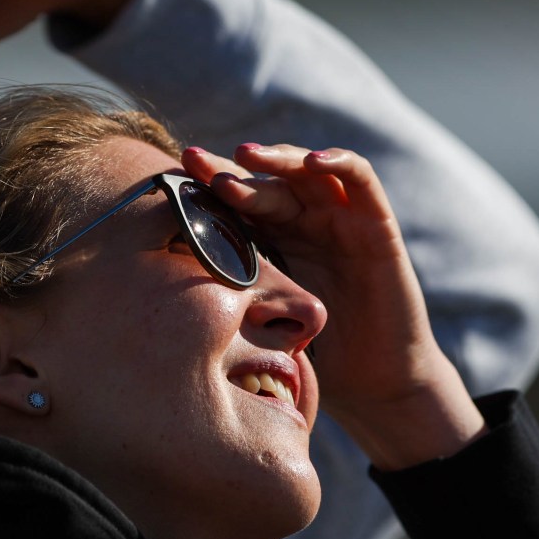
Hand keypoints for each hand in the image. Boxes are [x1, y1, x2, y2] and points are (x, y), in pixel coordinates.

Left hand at [183, 145, 485, 468]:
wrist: (374, 382)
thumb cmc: (319, 356)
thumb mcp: (262, 319)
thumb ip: (230, 294)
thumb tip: (161, 292)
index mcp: (277, 240)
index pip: (239, 201)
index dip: (208, 183)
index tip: (174, 176)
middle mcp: (307, 222)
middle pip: (266, 179)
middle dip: (230, 167)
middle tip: (196, 162)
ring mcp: (342, 219)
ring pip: (307, 170)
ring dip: (277, 159)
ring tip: (247, 156)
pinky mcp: (377, 225)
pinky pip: (361, 180)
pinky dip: (339, 162)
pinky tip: (312, 162)